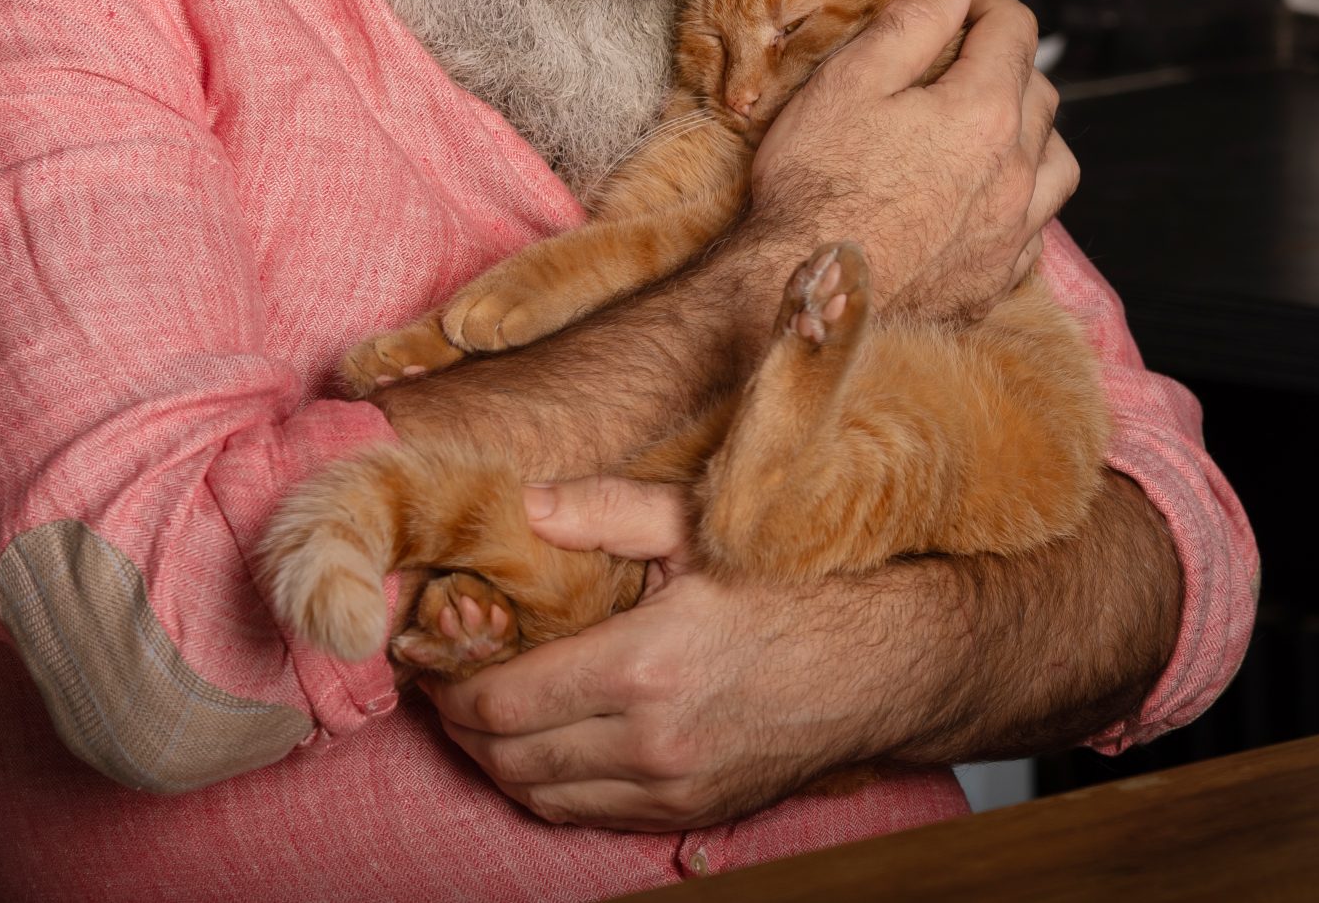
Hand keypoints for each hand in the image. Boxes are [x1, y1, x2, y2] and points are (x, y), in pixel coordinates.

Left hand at [421, 477, 908, 829]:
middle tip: (448, 687)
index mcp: (643, 665)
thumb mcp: (697, 526)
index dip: (452, 687)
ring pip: (541, 796)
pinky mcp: (690, 813)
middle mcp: (650, 741)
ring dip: (498, 762)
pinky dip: (550, 787)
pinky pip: (588, 816)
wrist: (881, 664)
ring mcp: (671, 788)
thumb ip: (603, 511)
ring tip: (486, 718)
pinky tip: (545, 747)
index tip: (437, 660)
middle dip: (462, 726)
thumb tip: (525, 503)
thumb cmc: (792, 586)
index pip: (503, 702)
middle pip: (509, 758)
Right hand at [750, 0, 1077, 320]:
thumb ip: (912, 23)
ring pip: (1057, 164)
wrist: (805, 296)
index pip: (1014, 30)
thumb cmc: (814, 189)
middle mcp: (1014, 174)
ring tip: (992, 126)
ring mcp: (1011, 234)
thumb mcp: (849, 83)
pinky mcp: (994, 282)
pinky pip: (1035, 230)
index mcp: (984, 114)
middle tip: (963, 51)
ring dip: (1033, 134)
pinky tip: (986, 200)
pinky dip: (1022, 201)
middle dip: (1008, 60)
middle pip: (1040, 93)